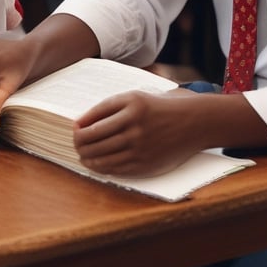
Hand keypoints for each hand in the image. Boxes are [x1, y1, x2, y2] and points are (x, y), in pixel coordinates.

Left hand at [74, 87, 200, 176]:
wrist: (191, 123)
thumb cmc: (157, 108)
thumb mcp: (134, 98)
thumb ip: (108, 108)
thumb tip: (80, 123)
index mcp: (131, 105)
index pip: (95, 119)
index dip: (80, 127)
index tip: (74, 130)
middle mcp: (135, 125)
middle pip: (95, 138)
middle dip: (80, 143)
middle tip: (75, 144)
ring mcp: (140, 146)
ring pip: (102, 156)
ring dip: (87, 157)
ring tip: (82, 155)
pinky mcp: (145, 164)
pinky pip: (116, 169)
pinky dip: (101, 168)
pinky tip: (96, 165)